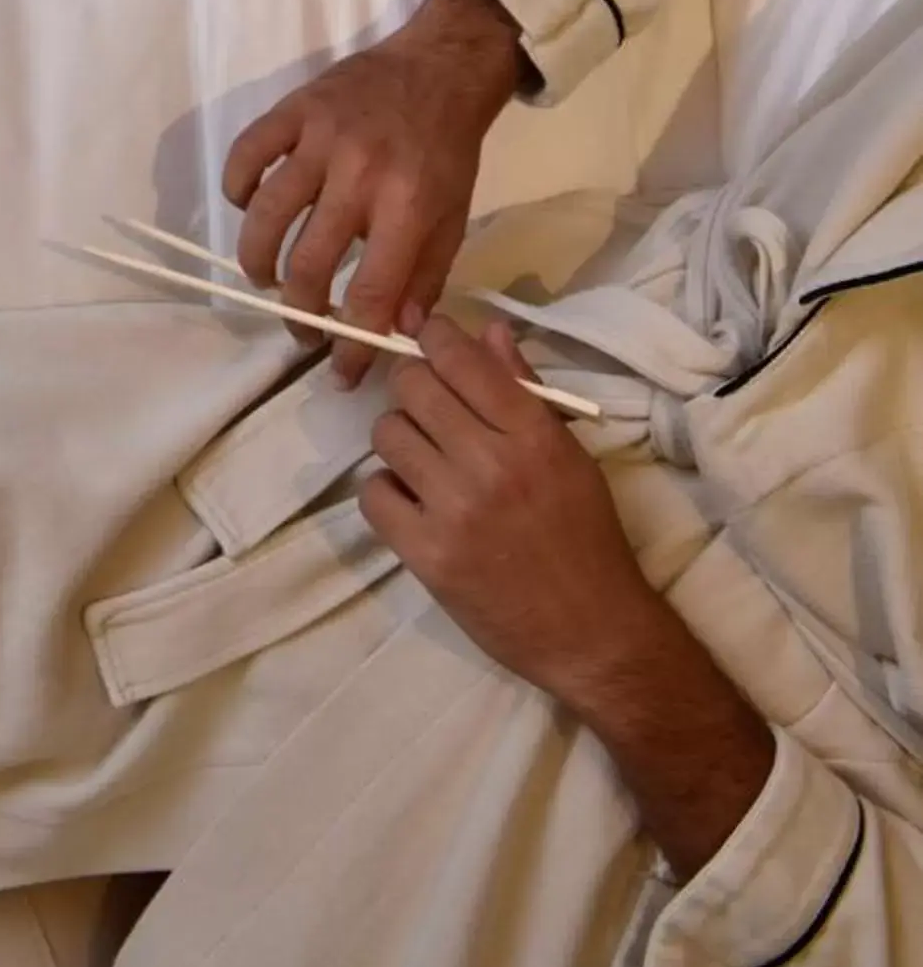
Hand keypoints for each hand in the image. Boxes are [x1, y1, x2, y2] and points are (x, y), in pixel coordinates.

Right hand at [222, 0, 522, 384]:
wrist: (440, 67)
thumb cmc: (449, 149)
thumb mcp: (454, 217)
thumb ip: (426, 276)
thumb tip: (398, 333)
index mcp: (408, 206)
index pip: (369, 293)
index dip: (350, 343)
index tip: (340, 372)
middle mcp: (361, 174)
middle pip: (309, 262)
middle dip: (299, 311)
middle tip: (303, 327)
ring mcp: (322, 138)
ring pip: (268, 213)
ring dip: (258, 259)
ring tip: (265, 279)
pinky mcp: (295, 108)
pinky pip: (248, 153)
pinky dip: (238, 187)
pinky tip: (249, 206)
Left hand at [360, 316, 654, 703]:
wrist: (594, 636)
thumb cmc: (588, 540)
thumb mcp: (570, 456)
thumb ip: (525, 391)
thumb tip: (488, 331)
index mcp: (533, 434)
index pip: (460, 357)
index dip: (435, 338)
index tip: (431, 342)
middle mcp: (490, 463)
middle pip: (413, 386)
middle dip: (414, 386)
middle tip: (428, 408)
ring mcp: (454, 509)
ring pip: (387, 434)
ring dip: (400, 439)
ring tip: (425, 461)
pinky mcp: (426, 554)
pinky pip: (372, 494)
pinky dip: (386, 492)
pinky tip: (413, 502)